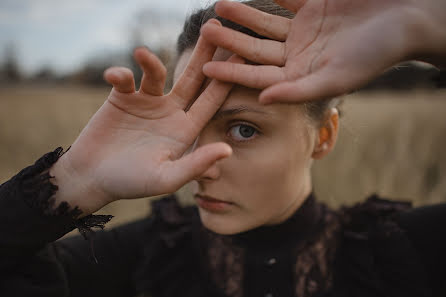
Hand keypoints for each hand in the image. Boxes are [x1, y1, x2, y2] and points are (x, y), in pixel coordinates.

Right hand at [51, 27, 241, 214]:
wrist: (92, 178)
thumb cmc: (131, 183)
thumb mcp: (166, 178)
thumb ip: (195, 164)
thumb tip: (228, 150)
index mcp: (186, 129)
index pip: (211, 100)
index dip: (225, 79)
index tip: (241, 54)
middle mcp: (170, 112)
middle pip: (192, 78)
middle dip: (204, 54)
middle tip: (216, 27)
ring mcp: (146, 103)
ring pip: (156, 72)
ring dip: (152, 61)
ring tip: (142, 56)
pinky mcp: (121, 98)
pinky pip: (124, 79)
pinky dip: (120, 74)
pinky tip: (115, 77)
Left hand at [201, 0, 445, 102]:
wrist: (408, 19)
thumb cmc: (378, 53)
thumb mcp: (337, 75)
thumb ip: (299, 90)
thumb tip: (263, 100)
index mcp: (301, 76)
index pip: (260, 77)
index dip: (233, 74)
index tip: (206, 70)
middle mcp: (299, 55)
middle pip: (257, 49)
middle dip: (232, 41)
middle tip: (206, 32)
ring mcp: (304, 30)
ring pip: (265, 23)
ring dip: (243, 16)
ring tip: (219, 6)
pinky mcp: (313, 6)